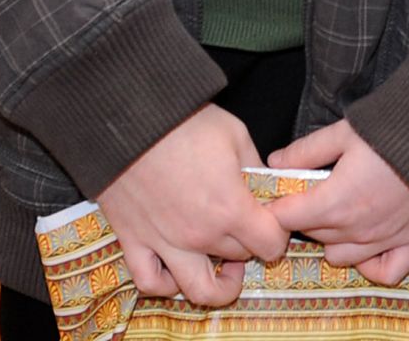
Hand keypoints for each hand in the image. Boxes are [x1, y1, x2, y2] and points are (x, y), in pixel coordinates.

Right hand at [96, 104, 287, 305]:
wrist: (130, 119)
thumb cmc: (184, 121)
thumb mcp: (235, 134)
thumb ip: (254, 166)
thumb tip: (264, 184)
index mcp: (229, 207)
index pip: (270, 243)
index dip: (278, 232)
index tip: (272, 218)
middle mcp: (200, 234)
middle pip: (240, 257)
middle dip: (250, 242)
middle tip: (247, 223)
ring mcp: (165, 243)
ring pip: (199, 289)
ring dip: (219, 283)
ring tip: (224, 265)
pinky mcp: (134, 241)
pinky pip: (150, 282)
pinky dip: (166, 284)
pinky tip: (178, 268)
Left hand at [267, 119, 408, 283]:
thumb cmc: (397, 127)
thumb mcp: (346, 131)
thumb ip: (308, 150)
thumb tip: (276, 163)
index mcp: (336, 201)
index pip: (287, 217)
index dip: (277, 204)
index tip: (278, 193)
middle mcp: (357, 229)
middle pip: (313, 234)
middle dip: (305, 215)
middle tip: (312, 192)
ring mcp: (385, 240)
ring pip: (339, 256)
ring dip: (332, 238)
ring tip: (340, 212)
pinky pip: (383, 271)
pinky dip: (370, 265)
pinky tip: (366, 245)